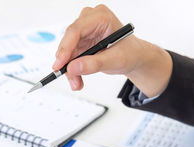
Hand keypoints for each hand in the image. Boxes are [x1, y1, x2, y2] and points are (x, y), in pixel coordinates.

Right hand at [53, 4, 171, 95]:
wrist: (134, 57)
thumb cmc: (130, 53)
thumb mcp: (115, 60)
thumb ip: (94, 64)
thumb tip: (73, 67)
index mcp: (101, 17)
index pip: (76, 30)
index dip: (66, 47)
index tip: (60, 64)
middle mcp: (90, 20)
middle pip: (69, 41)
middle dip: (68, 62)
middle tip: (71, 79)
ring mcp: (84, 31)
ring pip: (67, 51)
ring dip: (70, 69)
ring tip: (77, 83)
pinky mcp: (81, 41)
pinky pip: (70, 56)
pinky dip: (72, 69)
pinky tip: (77, 78)